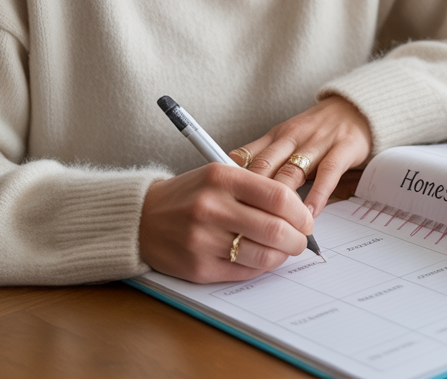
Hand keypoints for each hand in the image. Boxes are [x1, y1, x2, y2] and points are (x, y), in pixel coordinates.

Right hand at [138, 162, 312, 283]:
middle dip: (299, 239)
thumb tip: (297, 212)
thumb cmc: (187, 195)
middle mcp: (212, 207)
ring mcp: (204, 240)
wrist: (141, 218)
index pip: (279, 196)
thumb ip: (255, 188)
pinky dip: (260, 267)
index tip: (305, 219)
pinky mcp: (199, 267)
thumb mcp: (217, 175)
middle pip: (277, 229)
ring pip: (264, 256)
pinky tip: (259, 258)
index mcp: (221, 177)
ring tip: (283, 250)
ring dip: (283, 256)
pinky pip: (245, 272)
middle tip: (301, 239)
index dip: (301, 212)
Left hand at [232, 95, 372, 216]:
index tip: (221, 206)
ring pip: (293, 170)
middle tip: (244, 223)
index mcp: (275, 137)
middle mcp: (292, 137)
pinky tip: (311, 212)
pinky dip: (318, 193)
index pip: (246, 158)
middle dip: (252, 195)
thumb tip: (232, 183)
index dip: (232, 183)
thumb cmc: (316, 130)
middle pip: (265, 166)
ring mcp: (317, 142)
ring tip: (277, 226)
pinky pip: (328, 172)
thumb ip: (262, 158)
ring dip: (283, 200)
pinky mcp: (343, 147)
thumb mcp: (284, 139)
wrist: (355, 108)